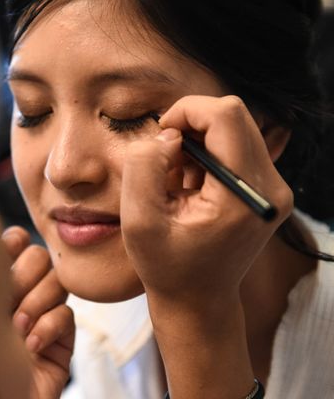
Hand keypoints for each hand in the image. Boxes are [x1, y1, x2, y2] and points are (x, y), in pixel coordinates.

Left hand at [2, 226, 74, 398]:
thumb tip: (11, 236)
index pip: (15, 243)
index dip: (15, 242)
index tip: (6, 251)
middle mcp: (18, 296)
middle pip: (40, 257)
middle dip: (27, 276)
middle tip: (8, 301)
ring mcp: (41, 318)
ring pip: (58, 282)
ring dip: (37, 304)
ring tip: (17, 331)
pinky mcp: (61, 343)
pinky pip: (68, 315)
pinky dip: (50, 327)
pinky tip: (32, 346)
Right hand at [122, 95, 292, 306]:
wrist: (197, 301)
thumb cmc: (166, 267)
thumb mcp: (138, 221)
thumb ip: (144, 167)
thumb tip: (168, 135)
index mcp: (245, 196)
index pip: (225, 116)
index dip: (185, 112)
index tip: (160, 139)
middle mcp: (271, 187)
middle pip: (232, 115)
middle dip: (189, 125)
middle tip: (165, 160)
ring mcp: (273, 187)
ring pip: (232, 127)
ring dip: (195, 142)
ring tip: (176, 181)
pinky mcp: (266, 188)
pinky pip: (234, 145)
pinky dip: (204, 154)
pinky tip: (189, 185)